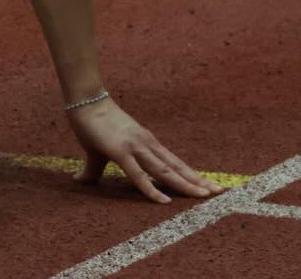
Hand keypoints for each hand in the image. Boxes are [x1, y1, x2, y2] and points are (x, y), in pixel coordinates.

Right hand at [67, 96, 224, 203]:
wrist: (84, 100)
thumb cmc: (91, 123)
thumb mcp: (97, 151)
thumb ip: (94, 169)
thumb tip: (80, 180)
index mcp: (146, 144)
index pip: (174, 163)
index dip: (191, 175)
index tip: (209, 185)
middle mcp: (147, 145)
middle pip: (177, 167)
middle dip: (198, 181)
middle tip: (220, 192)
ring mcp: (136, 147)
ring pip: (165, 171)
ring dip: (185, 184)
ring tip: (204, 196)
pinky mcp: (120, 152)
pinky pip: (139, 175)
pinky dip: (152, 189)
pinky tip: (165, 200)